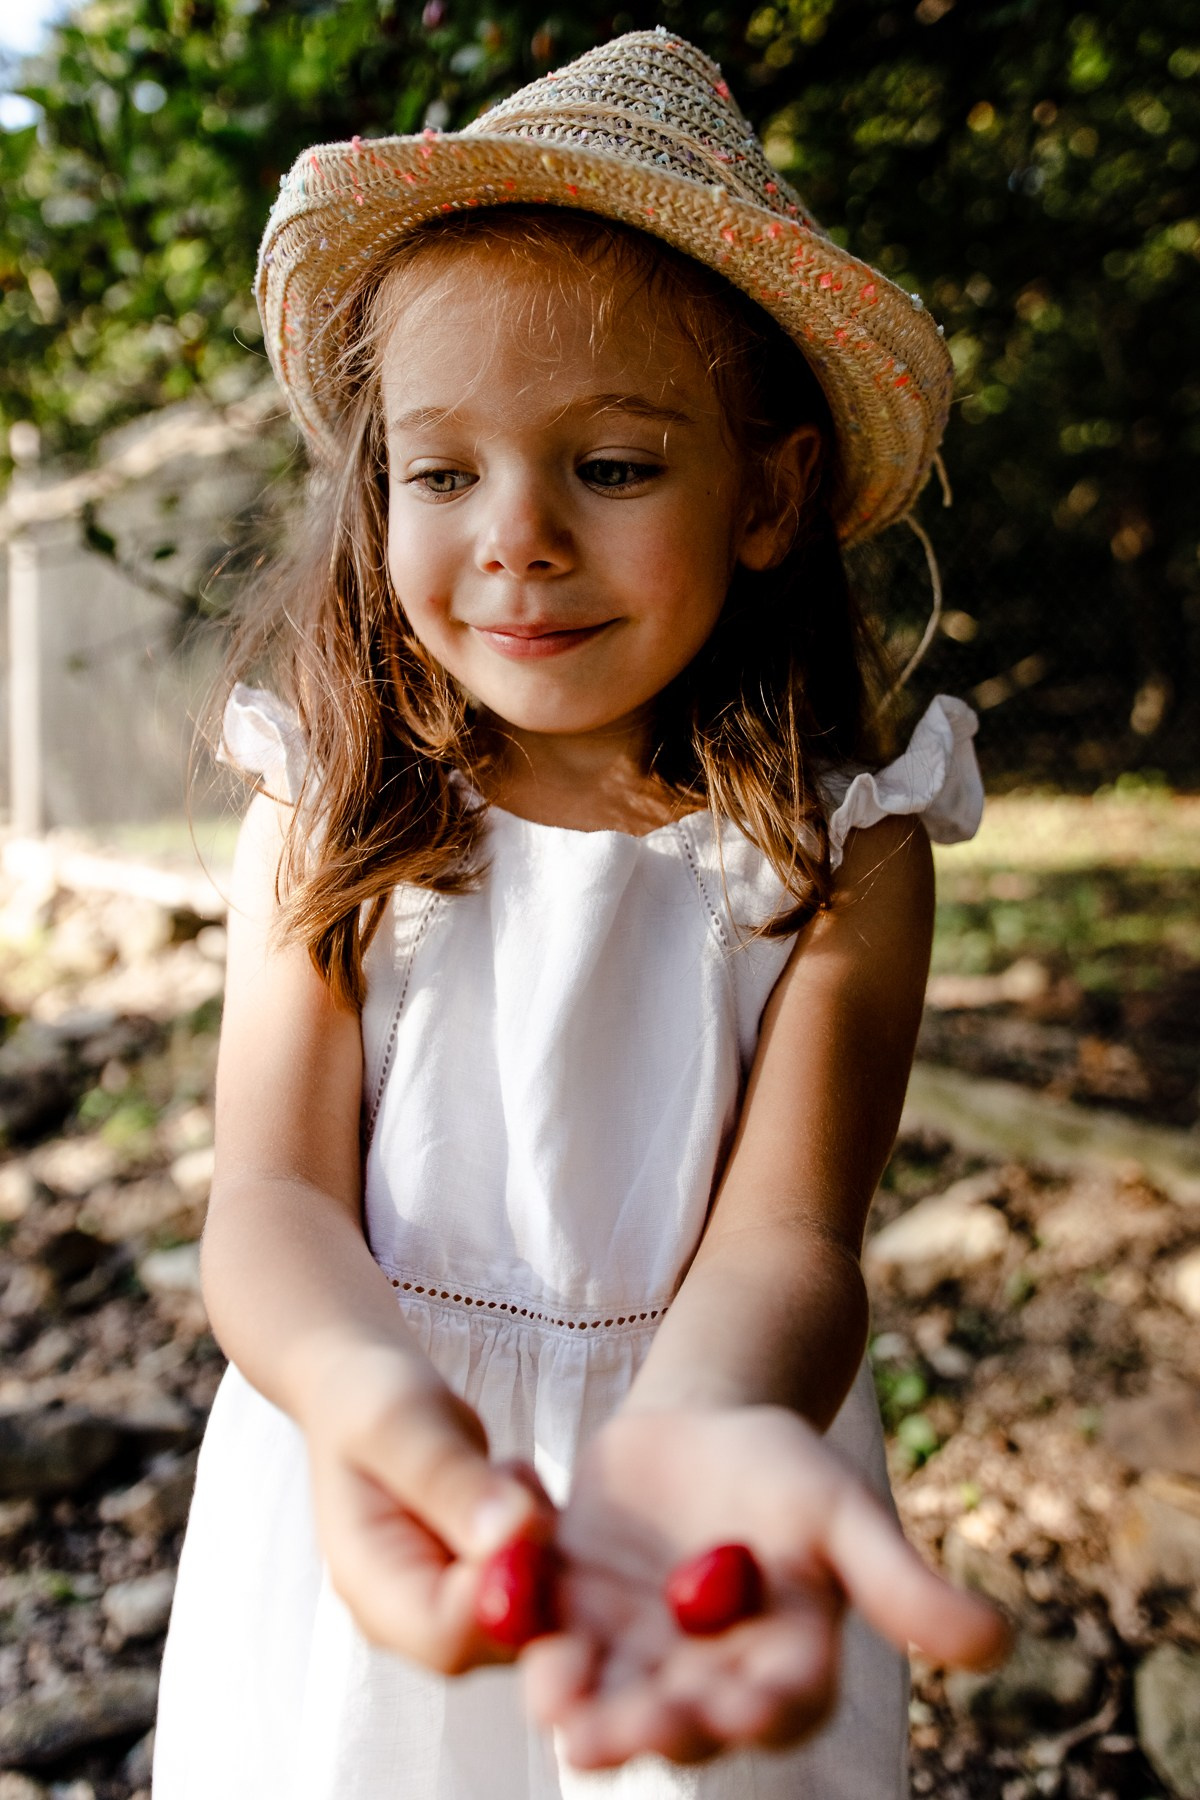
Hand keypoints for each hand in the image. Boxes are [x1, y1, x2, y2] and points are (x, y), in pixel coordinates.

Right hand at [298, 1339, 554, 1671]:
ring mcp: (449, 1602)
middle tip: (517, 1479)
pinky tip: (517, 1479)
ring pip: (530, 1612)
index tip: (524, 1510)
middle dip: (533, 1564)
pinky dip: (549, 1534)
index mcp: (370, 1585)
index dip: (504, 1591)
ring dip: (543, 1543)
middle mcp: (410, 1614)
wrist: (367, 1391)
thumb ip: (448, 1476)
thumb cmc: (369, 1399)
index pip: (447, 1636)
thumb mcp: (398, 1419)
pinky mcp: (483, 1581)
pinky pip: (541, 1583)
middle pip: (497, 1638)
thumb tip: (510, 1534)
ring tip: (509, 1470)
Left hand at [524, 1405, 1008, 1768]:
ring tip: (558, 1703)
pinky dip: (528, 1635)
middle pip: (682, 1719)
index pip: (779, 1705)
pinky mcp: (567, 1621)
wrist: (699, 1425)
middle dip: (650, 1727)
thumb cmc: (785, 1471)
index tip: (733, 1705)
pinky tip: (509, 1618)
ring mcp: (632, 1660)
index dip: (756, 1708)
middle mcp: (705, 1683)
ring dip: (583, 1706)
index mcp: (785, 1667)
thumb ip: (900, 1582)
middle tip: (613, 1733)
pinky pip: (544, 1638)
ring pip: (608, 1696)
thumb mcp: (839, 1513)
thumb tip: (999, 1644)